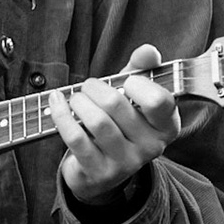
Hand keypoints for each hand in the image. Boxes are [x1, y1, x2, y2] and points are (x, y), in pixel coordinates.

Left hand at [49, 44, 181, 204]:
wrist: (102, 169)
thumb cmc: (120, 122)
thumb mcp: (133, 94)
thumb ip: (142, 69)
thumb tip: (148, 50)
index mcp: (166, 126)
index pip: (159, 101)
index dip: (138, 84)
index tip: (127, 81)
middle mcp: (151, 147)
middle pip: (116, 105)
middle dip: (95, 88)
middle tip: (89, 86)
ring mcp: (125, 163)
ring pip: (96, 121)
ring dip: (79, 101)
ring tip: (76, 98)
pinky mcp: (98, 172)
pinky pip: (76, 137)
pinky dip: (62, 114)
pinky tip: (57, 102)